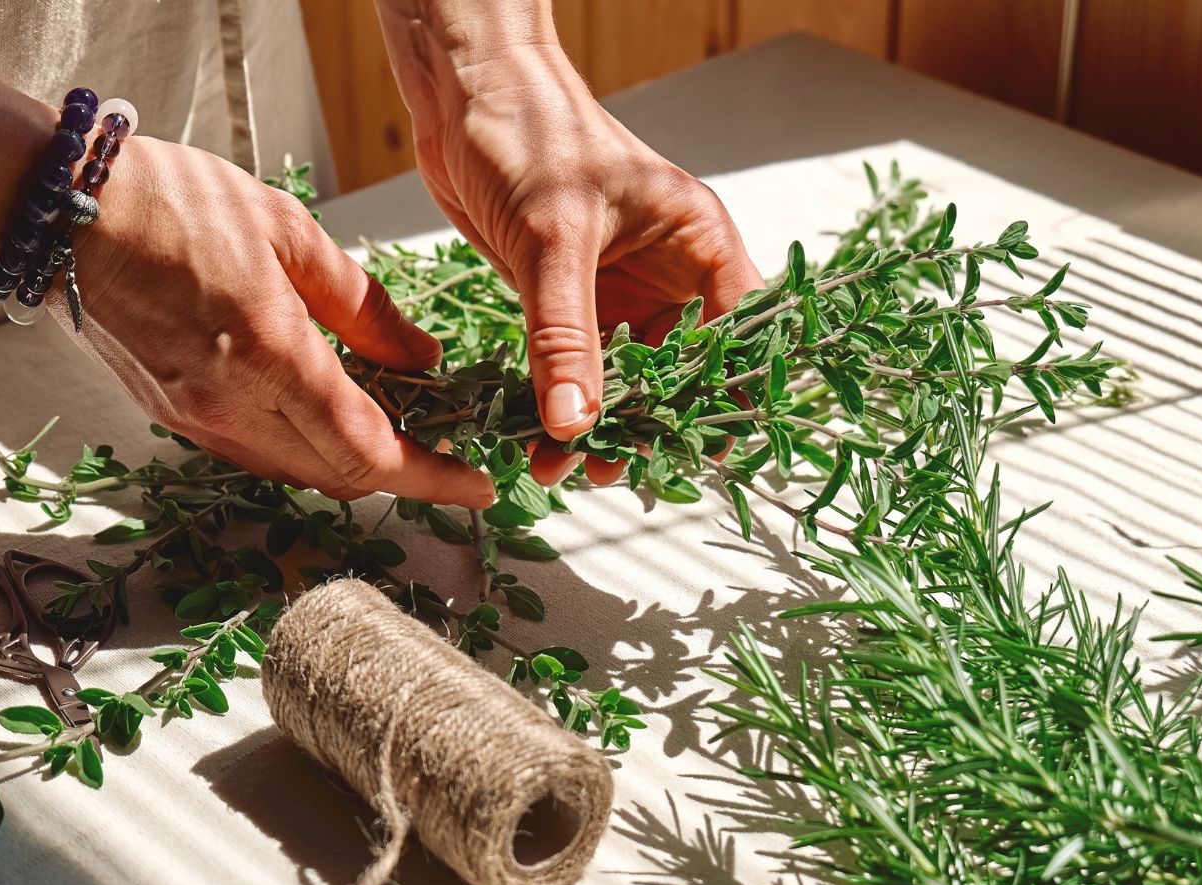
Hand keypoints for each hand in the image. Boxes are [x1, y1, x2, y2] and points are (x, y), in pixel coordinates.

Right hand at [65, 137, 494, 508]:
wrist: (62, 212)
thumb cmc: (175, 203)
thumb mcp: (291, 235)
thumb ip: (362, 306)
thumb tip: (420, 356)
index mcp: (271, 358)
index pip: (371, 453)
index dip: (433, 478)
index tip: (477, 484)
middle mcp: (231, 407)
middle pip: (340, 476)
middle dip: (404, 473)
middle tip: (447, 449)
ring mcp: (195, 420)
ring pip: (297, 471)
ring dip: (351, 460)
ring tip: (394, 423)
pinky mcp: (170, 416)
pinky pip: (255, 452)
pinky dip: (303, 444)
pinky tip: (323, 408)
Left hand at [410, 46, 763, 486]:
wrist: (462, 96)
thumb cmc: (530, 133)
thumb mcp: (555, 240)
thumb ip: (566, 337)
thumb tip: (575, 424)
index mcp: (698, 240)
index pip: (740, 329)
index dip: (730, 392)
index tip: (702, 448)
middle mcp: (669, 270)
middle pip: (680, 369)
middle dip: (648, 424)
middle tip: (610, 472)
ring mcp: (620, 288)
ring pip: (625, 377)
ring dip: (598, 425)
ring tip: (561, 470)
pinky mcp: (570, 298)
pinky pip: (577, 366)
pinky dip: (560, 403)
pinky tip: (537, 440)